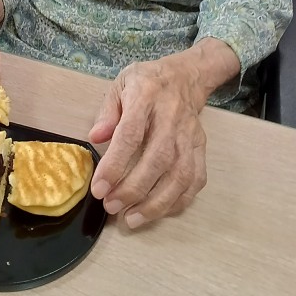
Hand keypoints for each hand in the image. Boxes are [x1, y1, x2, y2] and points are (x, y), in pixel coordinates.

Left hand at [89, 41, 239, 228]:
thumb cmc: (146, 82)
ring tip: (132, 219)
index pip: (131, 135)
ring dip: (156, 203)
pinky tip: (158, 212)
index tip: (99, 188)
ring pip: (179, 175)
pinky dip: (178, 201)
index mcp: (146, 97)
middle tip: (111, 206)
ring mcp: (189, 136)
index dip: (115, 164)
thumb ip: (107, 112)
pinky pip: (195, 180)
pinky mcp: (201, 149)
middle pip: (157, 159)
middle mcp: (171, 118)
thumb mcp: (120, 84)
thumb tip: (95, 137)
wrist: (185, 77)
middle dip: (133, 189)